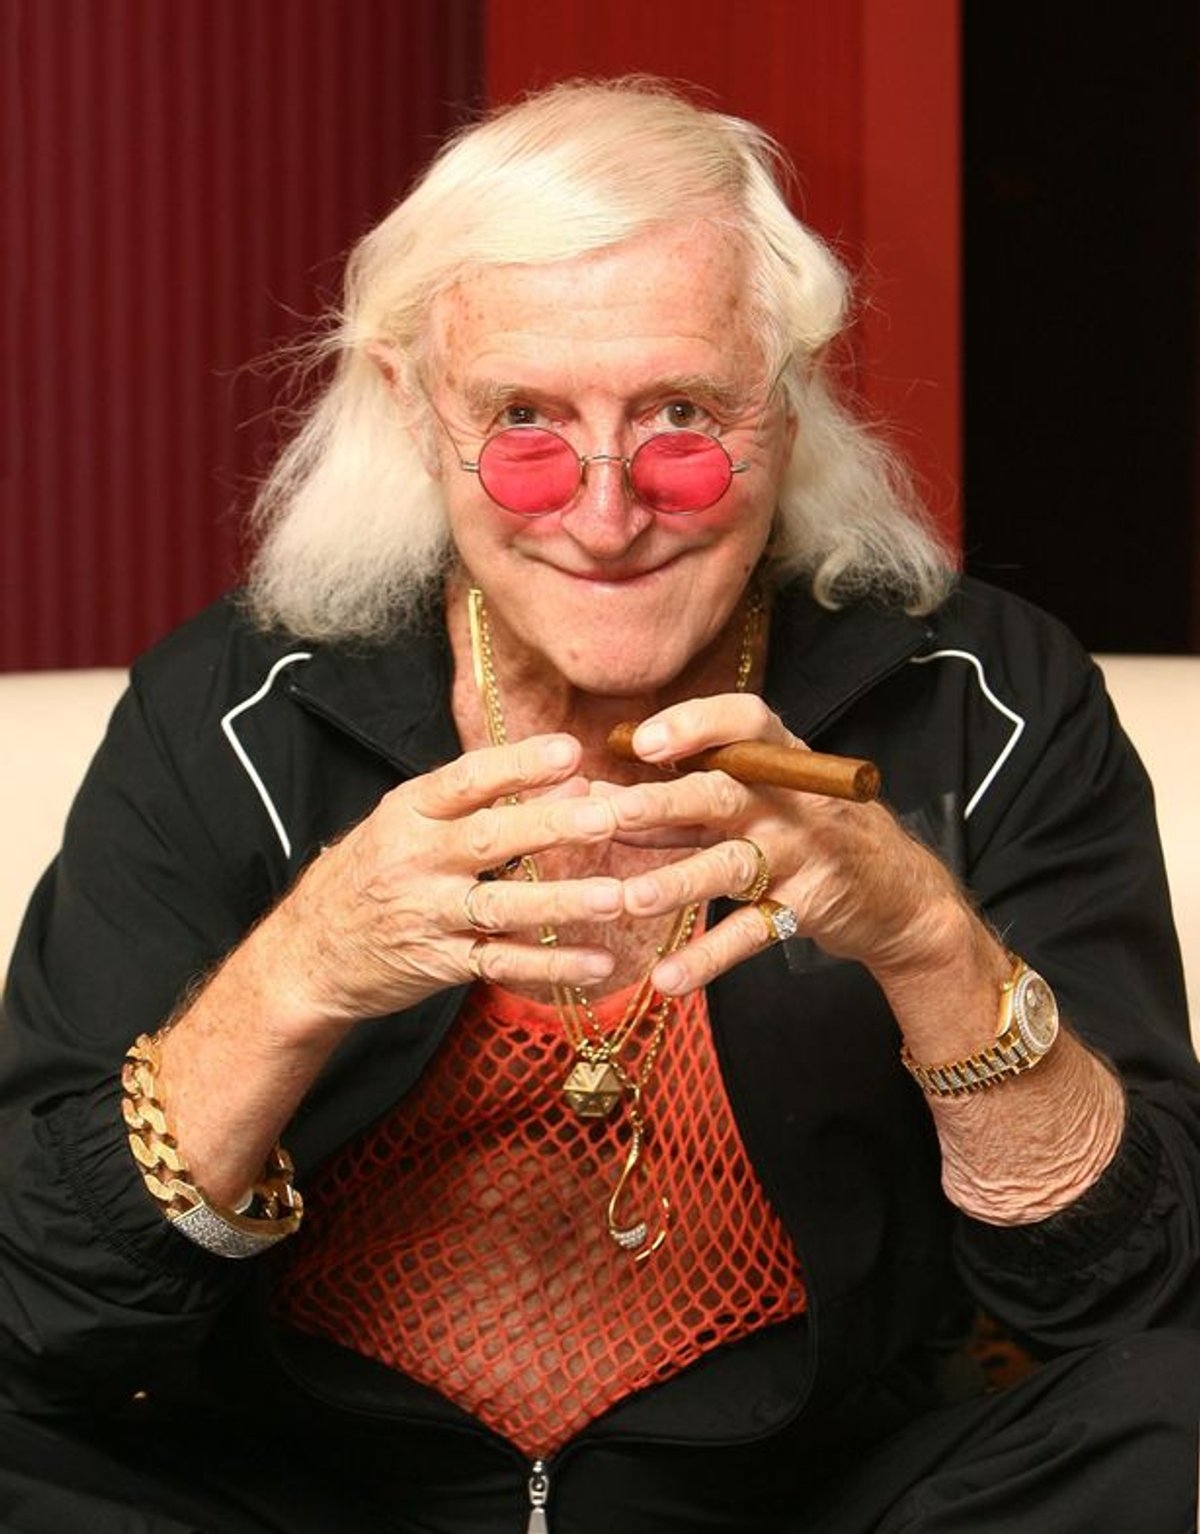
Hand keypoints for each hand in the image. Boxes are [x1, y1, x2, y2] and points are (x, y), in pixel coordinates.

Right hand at [251, 732, 624, 1039]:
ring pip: (501, 906)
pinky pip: (502, 962)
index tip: (570, 751)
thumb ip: (485, 800)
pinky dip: (552, 965)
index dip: (519, 765)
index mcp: (409, 813)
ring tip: (614, 895)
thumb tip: (574, 780)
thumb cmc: (373, 873)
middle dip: (549, 826)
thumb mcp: (410, 822)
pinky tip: (598, 961)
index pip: (466, 780)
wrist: (307, 955)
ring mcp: (428, 914)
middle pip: (488, 838)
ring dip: (560, 901)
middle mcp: (416, 860)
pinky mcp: (440, 964)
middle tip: (605, 816)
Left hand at [598, 694, 969, 996]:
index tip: (640, 741)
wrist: (896, 890)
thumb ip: (682, 797)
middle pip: (722, 793)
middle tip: (609, 812)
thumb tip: (594, 792)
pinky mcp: (806, 908)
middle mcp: (791, 800)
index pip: (743, 722)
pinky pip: (751, 933)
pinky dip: (709, 957)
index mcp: (778, 758)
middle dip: (662, 803)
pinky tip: (667, 977)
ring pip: (731, 865)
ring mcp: (802, 854)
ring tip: (628, 899)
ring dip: (677, 882)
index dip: (694, 726)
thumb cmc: (803, 830)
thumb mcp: (754, 799)